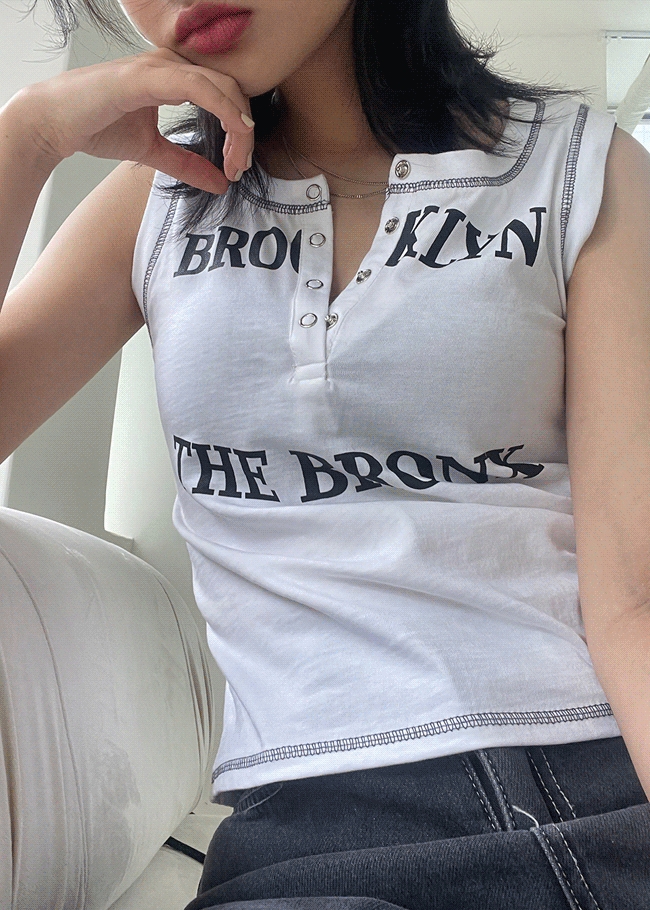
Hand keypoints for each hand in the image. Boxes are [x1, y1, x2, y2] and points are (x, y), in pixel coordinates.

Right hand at [10, 46, 253, 193]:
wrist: (55, 123)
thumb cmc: (96, 127)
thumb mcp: (152, 152)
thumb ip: (187, 164)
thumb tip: (220, 183)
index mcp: (174, 76)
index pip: (225, 94)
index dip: (241, 129)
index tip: (239, 165)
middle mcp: (171, 64)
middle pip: (231, 88)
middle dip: (245, 131)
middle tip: (242, 166)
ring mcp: (159, 66)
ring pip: (221, 85)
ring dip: (239, 124)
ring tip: (239, 159)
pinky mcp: (147, 76)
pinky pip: (198, 86)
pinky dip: (223, 109)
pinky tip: (234, 131)